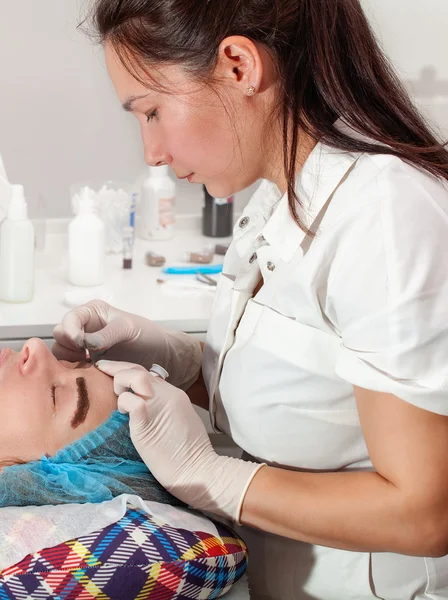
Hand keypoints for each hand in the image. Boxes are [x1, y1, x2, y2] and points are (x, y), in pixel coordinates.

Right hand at [52, 300, 201, 389]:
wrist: (160, 356)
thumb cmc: (147, 336)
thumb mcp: (128, 329)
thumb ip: (107, 334)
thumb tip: (86, 342)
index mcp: (92, 312)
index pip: (70, 319)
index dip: (71, 331)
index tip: (82, 344)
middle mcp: (84, 328)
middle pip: (60, 336)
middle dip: (69, 346)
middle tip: (87, 357)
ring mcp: (84, 348)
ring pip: (62, 353)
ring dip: (70, 361)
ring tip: (90, 367)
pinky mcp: (87, 365)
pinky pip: (71, 368)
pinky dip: (75, 371)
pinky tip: (90, 374)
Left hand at [97, 360, 263, 521]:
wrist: (198, 472)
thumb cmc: (189, 454)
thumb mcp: (180, 421)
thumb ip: (165, 409)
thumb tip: (147, 405)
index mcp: (174, 394)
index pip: (147, 373)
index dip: (128, 369)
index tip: (114, 371)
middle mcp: (167, 394)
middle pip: (138, 369)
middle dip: (116, 367)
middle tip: (101, 369)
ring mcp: (158, 406)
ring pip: (134, 376)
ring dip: (120, 382)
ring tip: (117, 398)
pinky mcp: (147, 422)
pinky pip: (131, 401)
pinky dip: (123, 402)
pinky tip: (122, 414)